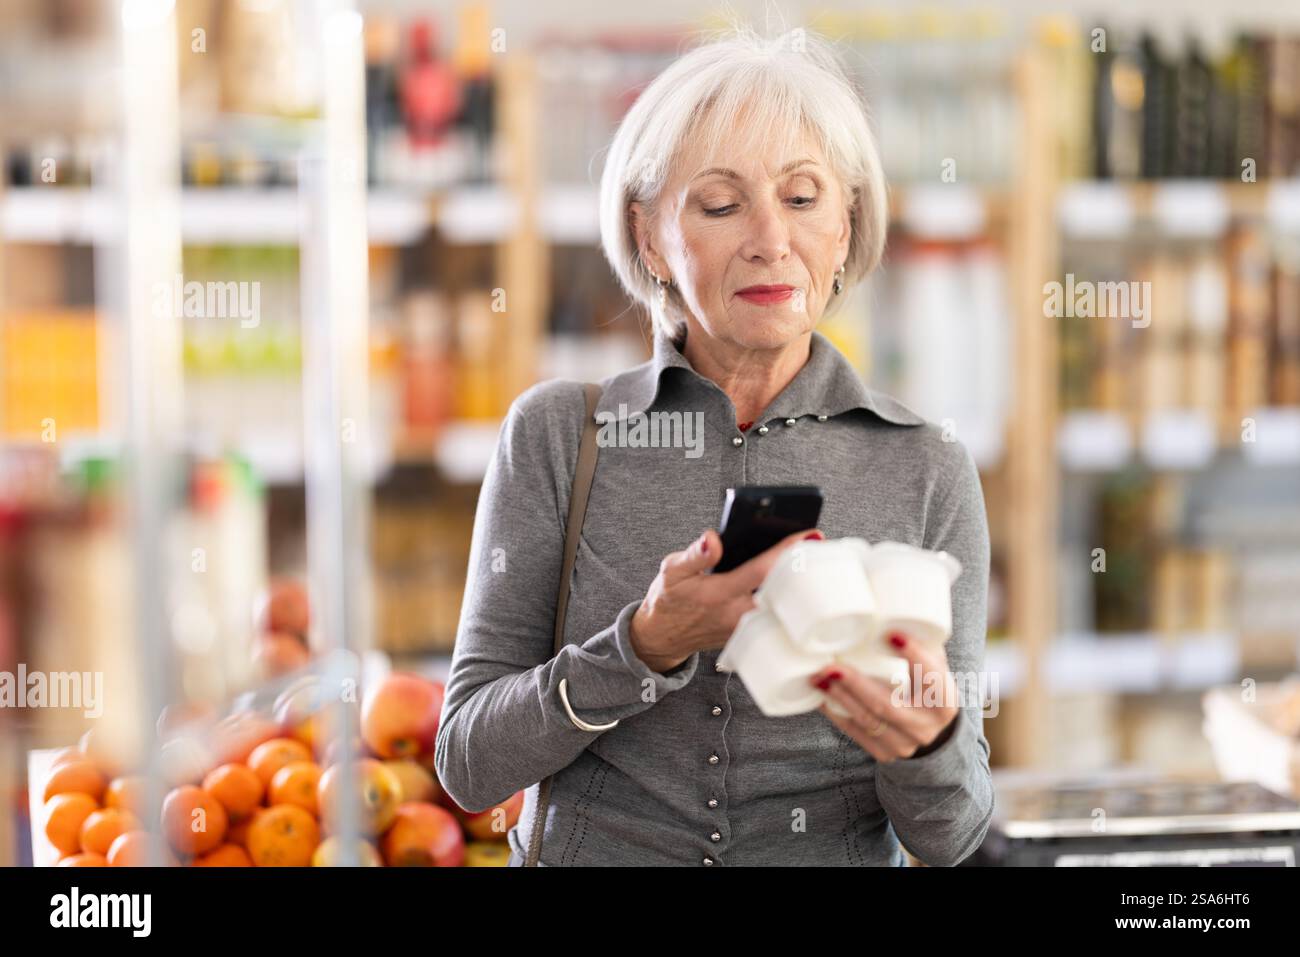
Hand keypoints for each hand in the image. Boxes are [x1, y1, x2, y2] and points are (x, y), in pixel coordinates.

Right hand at [629, 528, 823, 672]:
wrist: (662, 637)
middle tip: (823, 547)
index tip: (808, 533)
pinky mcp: (748, 637)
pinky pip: (774, 616)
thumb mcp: (670, 571)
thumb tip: (713, 538)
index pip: (760, 570)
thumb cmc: (668, 600)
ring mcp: (745, 629)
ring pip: (782, 606)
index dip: (786, 552)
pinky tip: (798, 583)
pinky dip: (789, 599)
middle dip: (803, 569)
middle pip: (782, 591)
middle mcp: (735, 613)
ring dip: (799, 584)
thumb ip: (694, 554)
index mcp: (718, 593)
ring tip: (816, 560)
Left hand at [811, 631, 959, 762]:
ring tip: (818, 677)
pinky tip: (821, 697)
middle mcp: (926, 726)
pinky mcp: (885, 754)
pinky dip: (837, 714)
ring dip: (839, 698)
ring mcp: (906, 743)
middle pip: (887, 704)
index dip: (914, 656)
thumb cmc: (929, 691)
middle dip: (856, 684)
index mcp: (945, 702)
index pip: (932, 678)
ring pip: (868, 721)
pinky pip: (856, 734)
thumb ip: (921, 646)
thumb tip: (894, 607)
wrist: (934, 736)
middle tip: (831, 664)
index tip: (892, 633)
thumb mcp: (935, 670)